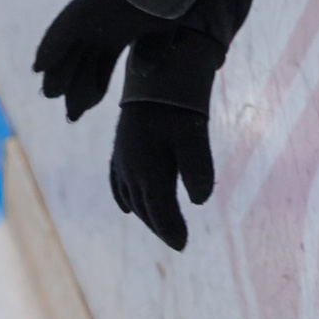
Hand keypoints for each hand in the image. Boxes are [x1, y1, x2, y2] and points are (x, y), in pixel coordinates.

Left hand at [33, 0, 171, 119]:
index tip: (80, 114)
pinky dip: (49, 47)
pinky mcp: (85, 4)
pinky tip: (39, 67)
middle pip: (80, 62)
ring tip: (51, 94)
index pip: (100, 68)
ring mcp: (91, 15)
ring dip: (58, 72)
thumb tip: (143, 72)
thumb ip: (153, 51)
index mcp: (119, 34)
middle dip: (73, 88)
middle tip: (71, 115)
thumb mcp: (164, 30)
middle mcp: (101, 27)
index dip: (92, 92)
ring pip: (68, 49)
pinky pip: (62, 28)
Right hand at [110, 104, 214, 249]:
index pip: (158, 209)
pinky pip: (118, 182)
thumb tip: (201, 201)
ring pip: (131, 197)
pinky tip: (127, 207)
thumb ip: (198, 167)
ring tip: (161, 226)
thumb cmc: (177, 104)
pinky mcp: (120, 148)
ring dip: (146, 214)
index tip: (182, 245)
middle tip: (178, 241)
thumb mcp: (194, 133)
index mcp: (145, 169)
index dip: (170, 229)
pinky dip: (124, 197)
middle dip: (160, 225)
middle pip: (144, 207)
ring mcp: (121, 159)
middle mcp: (128, 168)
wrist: (154, 73)